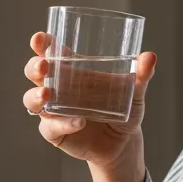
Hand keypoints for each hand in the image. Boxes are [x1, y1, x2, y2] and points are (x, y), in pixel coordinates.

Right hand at [22, 33, 155, 181]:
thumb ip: (141, 76)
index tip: (40, 39)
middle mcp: (57, 88)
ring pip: (32, 100)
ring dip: (35, 96)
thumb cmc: (124, 109)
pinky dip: (62, 124)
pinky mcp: (55, 132)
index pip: (50, 52)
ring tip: (47, 94)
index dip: (42, 44)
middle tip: (43, 66)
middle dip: (34, 67)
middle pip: (34, 73)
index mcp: (72, 70)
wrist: (123, 142)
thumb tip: (150, 56)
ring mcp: (53, 110)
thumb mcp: (134, 92)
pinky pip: (51, 127)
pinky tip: (79, 122)